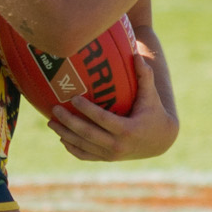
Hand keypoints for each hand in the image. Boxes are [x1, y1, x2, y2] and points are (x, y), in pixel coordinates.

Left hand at [46, 37, 178, 161]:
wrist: (160, 141)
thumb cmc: (154, 112)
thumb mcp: (151, 95)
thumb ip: (144, 75)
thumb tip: (136, 53)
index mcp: (128, 129)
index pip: (103, 119)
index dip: (87, 109)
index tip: (73, 98)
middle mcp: (118, 145)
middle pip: (88, 134)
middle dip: (69, 122)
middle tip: (55, 109)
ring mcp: (111, 155)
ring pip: (83, 146)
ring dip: (65, 135)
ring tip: (50, 123)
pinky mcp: (107, 159)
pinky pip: (86, 155)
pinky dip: (72, 148)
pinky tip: (62, 138)